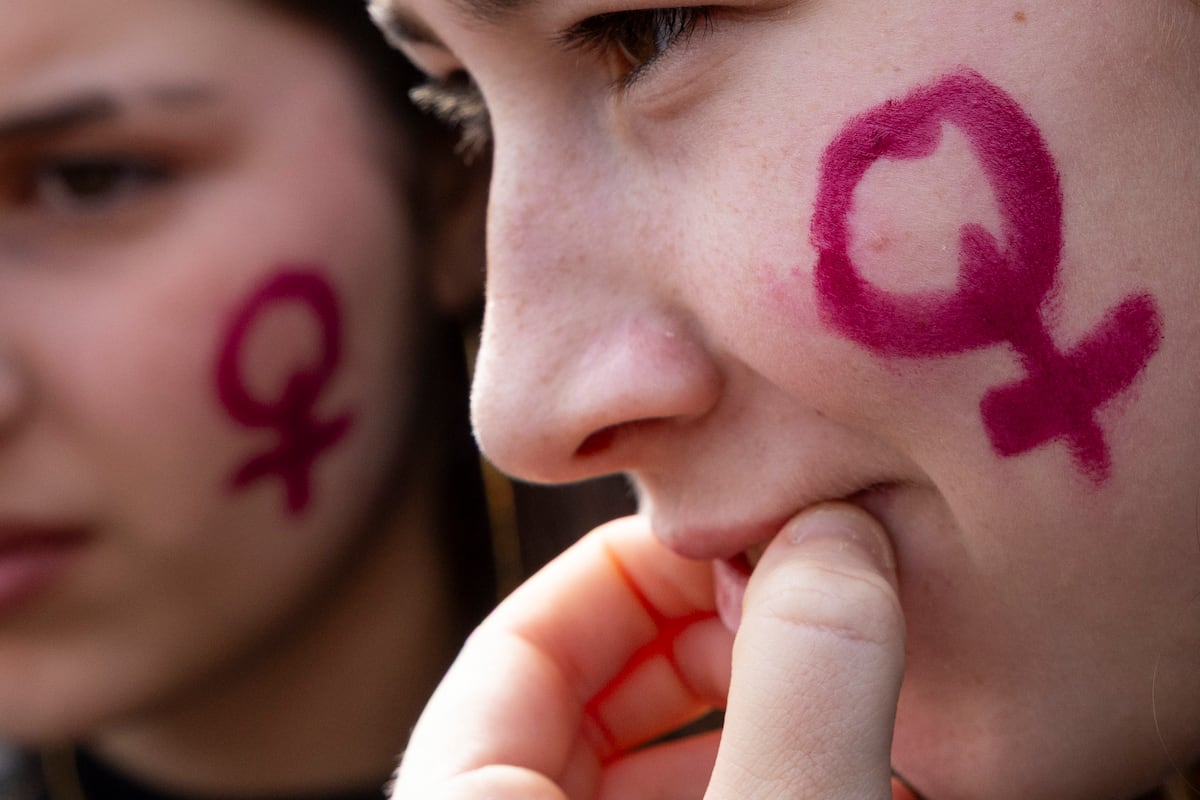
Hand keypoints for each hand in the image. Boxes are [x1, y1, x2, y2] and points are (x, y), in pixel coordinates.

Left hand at [391, 504, 906, 799]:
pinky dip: (773, 779)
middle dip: (719, 637)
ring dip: (764, 714)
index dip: (644, 566)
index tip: (760, 540)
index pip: (523, 638)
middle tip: (827, 609)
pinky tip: (876, 766)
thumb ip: (798, 693)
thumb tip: (838, 537)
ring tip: (865, 686)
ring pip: (652, 767)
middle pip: (592, 695)